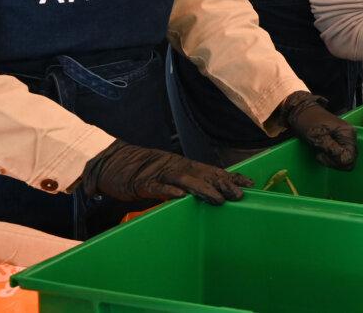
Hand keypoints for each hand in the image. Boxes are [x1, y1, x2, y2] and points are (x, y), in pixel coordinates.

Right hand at [81, 140, 252, 205]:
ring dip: (204, 190)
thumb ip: (187, 182)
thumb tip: (209, 192)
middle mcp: (177, 167)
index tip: (250, 183)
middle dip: (224, 185)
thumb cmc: (142, 172)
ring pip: (187, 181)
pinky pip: (159, 188)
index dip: (231, 177)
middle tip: (240, 195)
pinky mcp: (144, 183)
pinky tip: (181, 197)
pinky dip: (170, 191)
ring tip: (218, 199)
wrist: (112, 162)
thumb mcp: (169, 176)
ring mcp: (161, 174)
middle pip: (205, 175)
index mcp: (184, 166)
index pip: (213, 171)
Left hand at [277, 91, 357, 169]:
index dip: (336, 161)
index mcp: (347, 133)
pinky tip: (322, 150)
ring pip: (345, 158)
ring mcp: (345, 137)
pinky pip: (341, 154)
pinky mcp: (340, 139)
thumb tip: (344, 160)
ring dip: (332, 159)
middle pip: (350, 159)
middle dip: (334, 161)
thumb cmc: (308, 121)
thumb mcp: (317, 137)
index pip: (350, 158)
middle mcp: (350, 135)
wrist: (301, 110)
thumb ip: (331, 149)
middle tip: (320, 154)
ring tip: (320, 151)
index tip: (321, 154)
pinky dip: (331, 156)